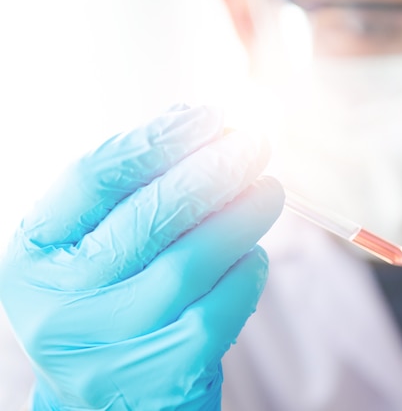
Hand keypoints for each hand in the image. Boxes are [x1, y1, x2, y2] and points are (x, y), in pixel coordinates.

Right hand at [0, 104, 283, 409]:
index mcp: (38, 255)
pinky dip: (245, 273)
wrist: (104, 399)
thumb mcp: (94, 247)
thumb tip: (196, 125)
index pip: (95, 178)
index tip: (208, 115)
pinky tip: (253, 254)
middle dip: (214, 170)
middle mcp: (65, 302)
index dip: (157, 139)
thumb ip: (135, 190)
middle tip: (255, 143)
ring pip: (192, 262)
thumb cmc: (107, 302)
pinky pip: (219, 310)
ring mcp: (113, 344)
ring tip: (269, 190)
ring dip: (242, 216)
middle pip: (150, 216)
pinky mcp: (164, 375)